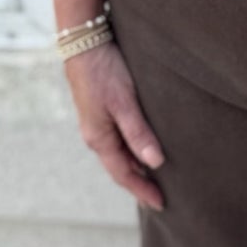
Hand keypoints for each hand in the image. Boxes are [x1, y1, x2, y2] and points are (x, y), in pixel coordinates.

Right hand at [64, 39, 165, 210]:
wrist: (84, 42)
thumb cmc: (104, 71)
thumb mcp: (124, 102)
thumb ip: (138, 132)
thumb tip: (155, 164)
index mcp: (99, 138)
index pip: (123, 174)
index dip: (142, 191)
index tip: (161, 205)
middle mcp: (96, 135)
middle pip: (120, 167)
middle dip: (140, 183)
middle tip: (162, 197)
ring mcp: (97, 123)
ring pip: (120, 154)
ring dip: (136, 167)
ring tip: (157, 178)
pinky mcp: (102, 110)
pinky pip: (119, 140)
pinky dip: (133, 150)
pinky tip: (144, 148)